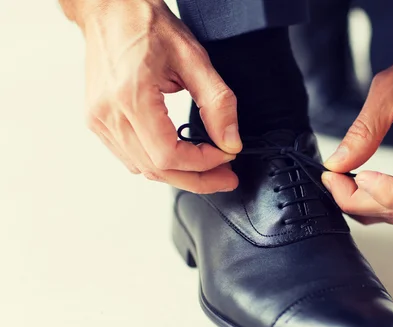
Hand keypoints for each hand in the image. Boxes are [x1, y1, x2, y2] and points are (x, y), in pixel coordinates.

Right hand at [81, 0, 240, 192]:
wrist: (109, 10)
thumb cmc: (145, 25)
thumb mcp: (194, 58)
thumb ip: (217, 103)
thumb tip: (230, 142)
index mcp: (130, 97)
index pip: (168, 155)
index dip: (202, 164)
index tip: (226, 156)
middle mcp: (108, 114)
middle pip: (156, 170)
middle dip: (197, 179)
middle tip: (225, 178)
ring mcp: (98, 120)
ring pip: (142, 169)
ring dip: (179, 174)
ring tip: (208, 169)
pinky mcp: (96, 121)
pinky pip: (130, 157)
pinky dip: (158, 163)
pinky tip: (179, 156)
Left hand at [322, 46, 392, 224]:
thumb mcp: (388, 89)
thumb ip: (363, 130)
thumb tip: (338, 164)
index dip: (385, 191)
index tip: (358, 176)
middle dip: (360, 201)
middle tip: (332, 179)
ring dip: (365, 204)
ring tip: (340, 182)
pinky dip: (376, 198)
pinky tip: (357, 184)